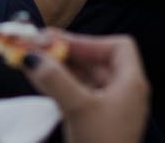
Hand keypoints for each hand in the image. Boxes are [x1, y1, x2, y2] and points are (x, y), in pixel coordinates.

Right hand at [21, 32, 150, 142]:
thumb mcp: (79, 108)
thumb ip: (57, 80)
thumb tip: (33, 56)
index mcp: (132, 83)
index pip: (118, 47)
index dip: (89, 41)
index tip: (60, 41)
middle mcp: (124, 92)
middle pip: (98, 61)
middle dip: (68, 52)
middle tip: (36, 44)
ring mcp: (110, 109)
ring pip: (85, 79)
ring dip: (60, 69)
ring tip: (32, 60)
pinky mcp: (96, 123)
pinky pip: (78, 95)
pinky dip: (61, 86)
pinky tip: (41, 82)